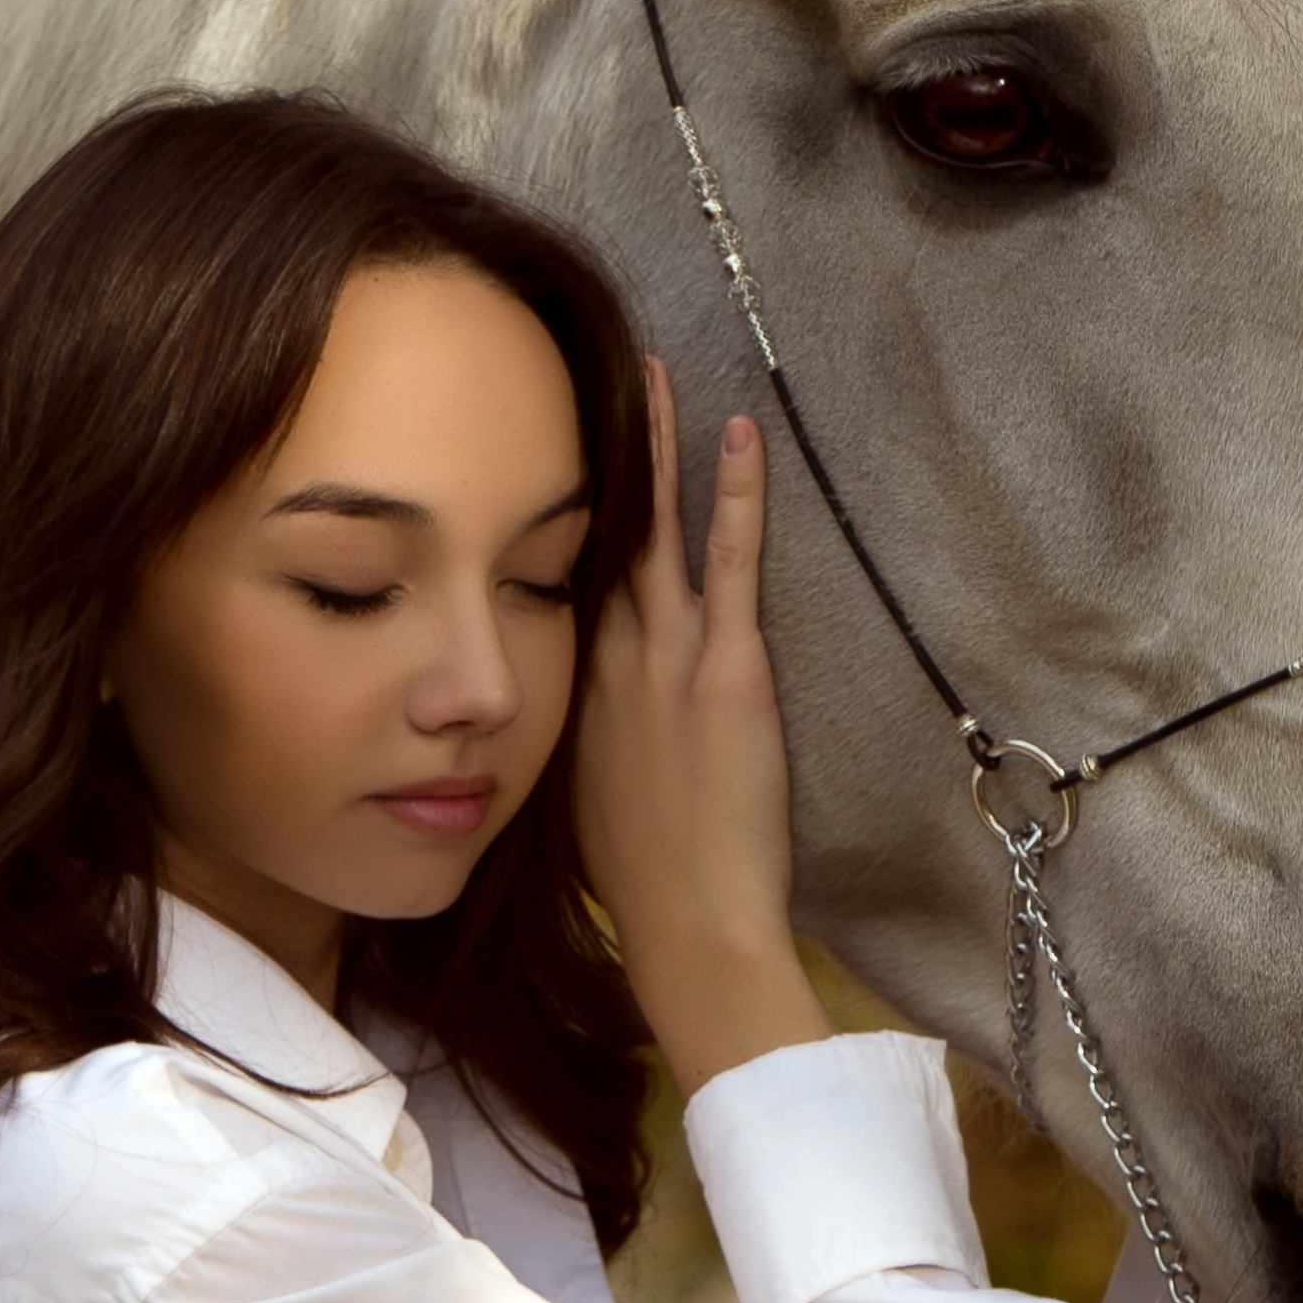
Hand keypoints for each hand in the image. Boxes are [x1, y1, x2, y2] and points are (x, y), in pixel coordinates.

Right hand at [575, 362, 831, 1096]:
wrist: (685, 924)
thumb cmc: (645, 885)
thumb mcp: (587, 808)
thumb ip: (588, 754)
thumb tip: (589, 738)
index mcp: (574, 693)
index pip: (567, 586)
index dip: (565, 523)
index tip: (561, 468)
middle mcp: (606, 663)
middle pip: (598, 541)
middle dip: (595, 462)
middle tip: (593, 386)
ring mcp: (664, 660)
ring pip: (654, 534)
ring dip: (654, 452)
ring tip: (653, 379)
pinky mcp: (725, 668)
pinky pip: (728, 562)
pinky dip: (735, 496)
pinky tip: (741, 436)